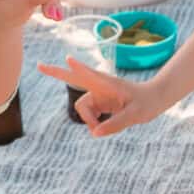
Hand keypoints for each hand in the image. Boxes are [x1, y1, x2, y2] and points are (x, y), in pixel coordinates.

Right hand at [34, 53, 160, 135]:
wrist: (154, 99)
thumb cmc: (147, 102)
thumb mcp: (135, 115)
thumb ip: (116, 124)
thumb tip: (95, 133)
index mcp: (108, 84)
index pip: (91, 75)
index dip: (79, 69)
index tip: (69, 60)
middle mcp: (99, 87)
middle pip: (73, 81)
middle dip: (56, 73)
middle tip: (39, 65)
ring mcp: (97, 94)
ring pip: (83, 110)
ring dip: (89, 122)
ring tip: (103, 130)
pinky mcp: (99, 102)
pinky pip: (90, 117)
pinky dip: (95, 124)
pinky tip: (106, 125)